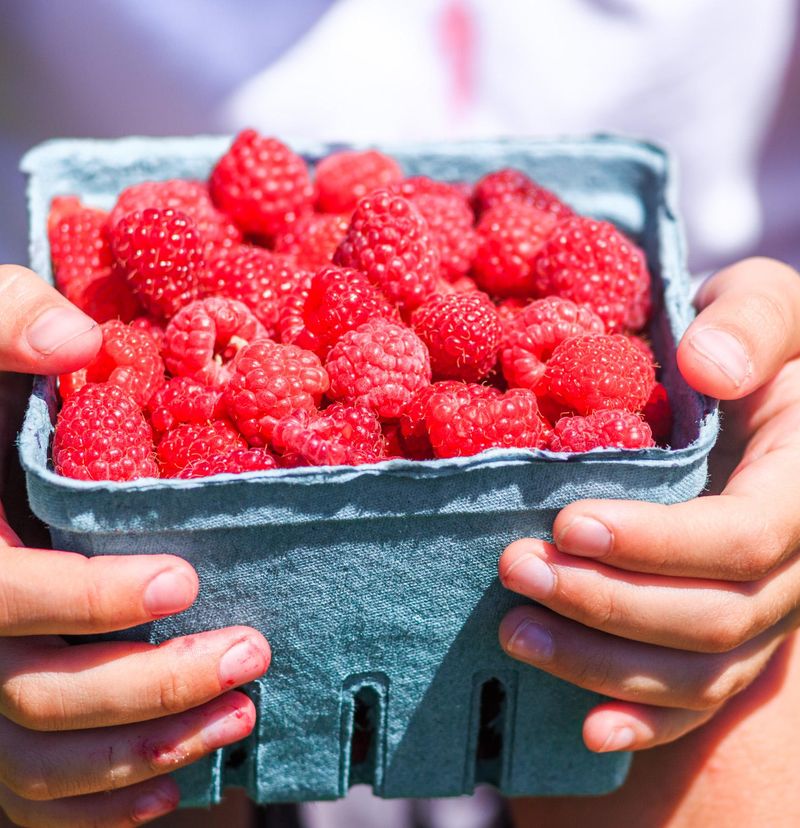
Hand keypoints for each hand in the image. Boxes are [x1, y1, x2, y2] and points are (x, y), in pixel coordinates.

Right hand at [0, 266, 271, 826]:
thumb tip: (72, 336)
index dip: (85, 598)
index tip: (182, 575)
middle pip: (32, 694)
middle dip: (148, 684)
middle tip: (251, 651)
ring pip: (36, 761)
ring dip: (148, 748)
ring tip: (244, 713)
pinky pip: (29, 804)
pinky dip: (101, 806)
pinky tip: (178, 784)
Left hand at [498, 258, 799, 752]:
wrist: (775, 403)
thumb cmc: (754, 343)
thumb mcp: (767, 300)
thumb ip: (750, 320)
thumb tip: (707, 366)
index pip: (750, 534)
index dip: (660, 542)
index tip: (569, 523)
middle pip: (720, 614)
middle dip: (610, 602)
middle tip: (515, 567)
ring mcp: (782, 607)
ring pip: (706, 672)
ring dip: (605, 664)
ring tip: (516, 630)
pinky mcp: (746, 636)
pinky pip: (705, 700)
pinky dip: (646, 724)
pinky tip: (584, 730)